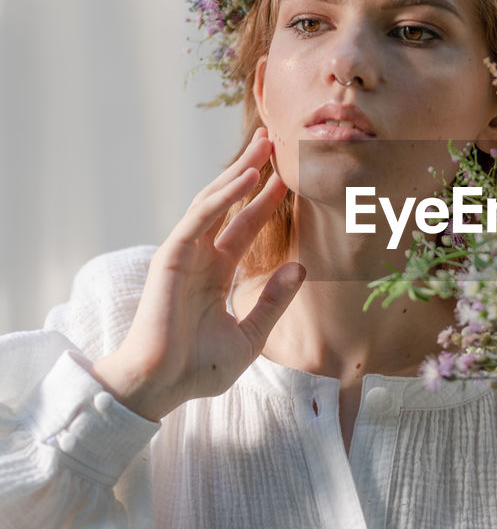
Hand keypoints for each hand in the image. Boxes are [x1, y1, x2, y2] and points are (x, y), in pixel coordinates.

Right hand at [92, 128, 304, 420]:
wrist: (163, 386)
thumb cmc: (199, 368)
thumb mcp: (251, 335)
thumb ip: (274, 301)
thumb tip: (301, 268)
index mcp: (215, 273)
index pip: (244, 227)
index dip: (265, 201)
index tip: (287, 178)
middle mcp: (199, 258)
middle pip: (228, 203)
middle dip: (250, 171)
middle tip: (274, 142)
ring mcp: (184, 254)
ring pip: (213, 202)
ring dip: (239, 172)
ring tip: (264, 147)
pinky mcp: (171, 257)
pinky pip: (201, 219)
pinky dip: (223, 197)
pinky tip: (247, 178)